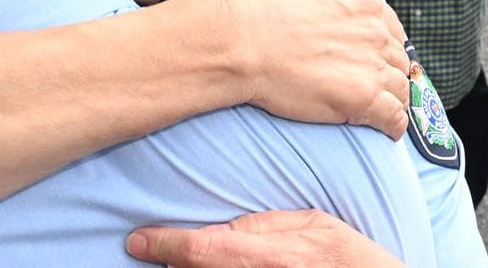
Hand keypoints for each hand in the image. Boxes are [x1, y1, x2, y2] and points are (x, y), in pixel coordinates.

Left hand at [126, 209, 405, 267]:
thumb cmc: (350, 260)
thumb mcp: (313, 225)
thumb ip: (264, 224)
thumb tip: (222, 226)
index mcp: (270, 258)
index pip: (202, 249)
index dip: (164, 244)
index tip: (137, 240)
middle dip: (173, 263)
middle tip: (155, 250)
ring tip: (180, 261)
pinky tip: (202, 266)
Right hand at [220, 0, 410, 139]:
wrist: (237, 40)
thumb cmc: (259, 1)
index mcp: (364, 2)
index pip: (391, 28)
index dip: (383, 42)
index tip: (372, 54)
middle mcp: (374, 33)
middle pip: (398, 59)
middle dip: (388, 70)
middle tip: (372, 82)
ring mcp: (371, 67)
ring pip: (401, 88)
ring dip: (394, 97)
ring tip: (380, 106)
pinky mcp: (362, 99)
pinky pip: (393, 117)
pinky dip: (394, 124)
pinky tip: (386, 128)